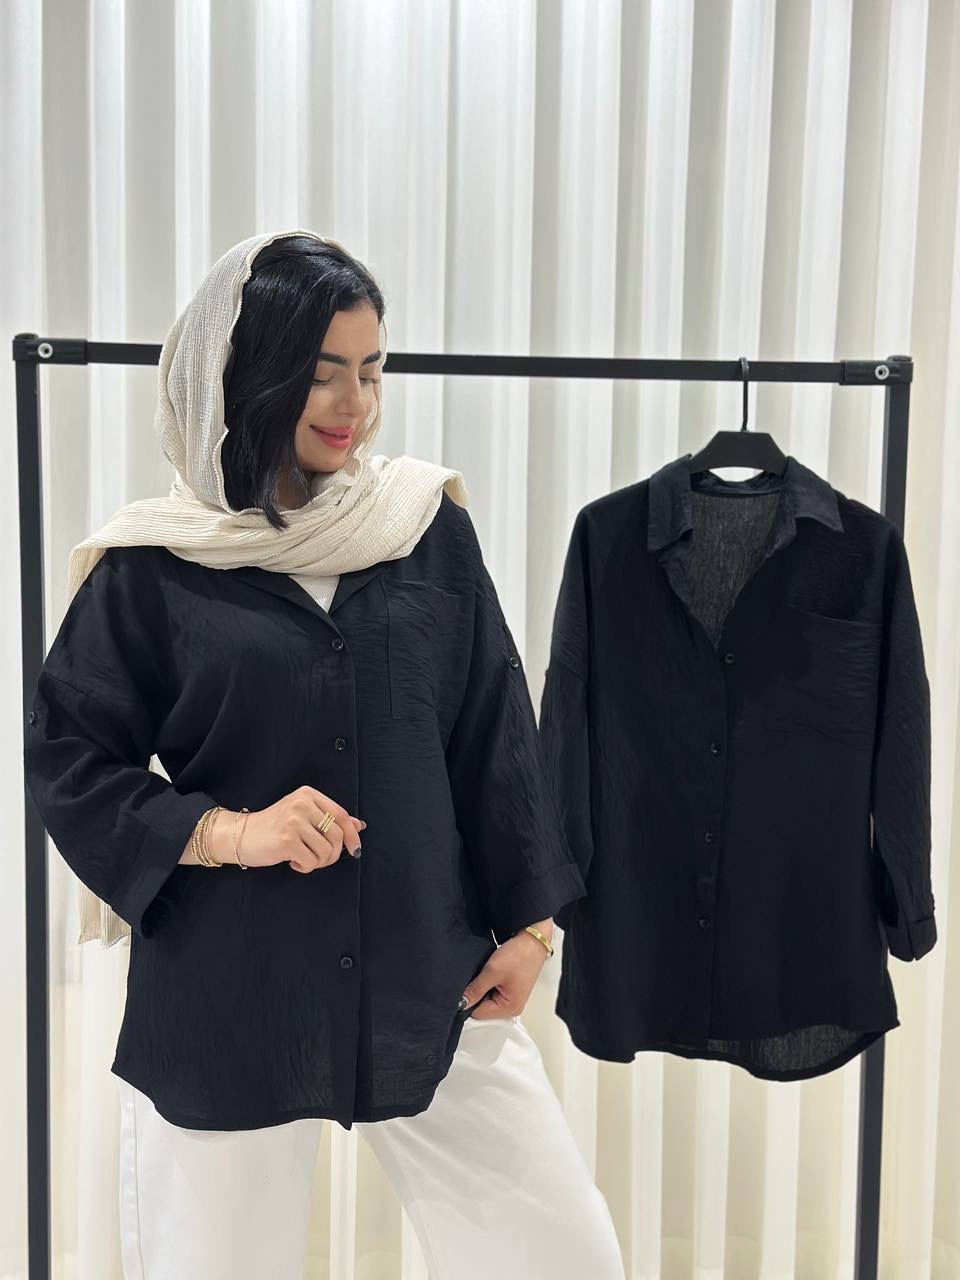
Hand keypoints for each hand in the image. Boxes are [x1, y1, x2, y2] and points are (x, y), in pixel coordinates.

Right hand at [229, 785, 364, 871]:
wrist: (240, 835)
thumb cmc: (274, 828)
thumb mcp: (303, 816)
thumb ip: (329, 819)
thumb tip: (360, 825)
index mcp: (308, 795)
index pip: (341, 815)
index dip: (352, 834)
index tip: (355, 849)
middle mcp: (302, 804)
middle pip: (337, 835)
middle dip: (334, 854)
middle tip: (320, 859)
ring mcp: (293, 822)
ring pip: (326, 851)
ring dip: (318, 862)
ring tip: (304, 859)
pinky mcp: (286, 840)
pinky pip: (311, 862)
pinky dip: (305, 867)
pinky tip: (293, 862)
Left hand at [460, 921, 553, 1019]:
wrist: (533, 940)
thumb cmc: (517, 956)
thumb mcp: (493, 971)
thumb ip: (476, 989)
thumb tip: (460, 1004)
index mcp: (509, 1008)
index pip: (479, 1013)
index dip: (469, 1001)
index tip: (465, 986)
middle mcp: (511, 1008)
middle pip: (483, 1009)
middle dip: (476, 995)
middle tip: (474, 978)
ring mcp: (512, 999)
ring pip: (487, 1000)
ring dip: (482, 988)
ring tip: (482, 975)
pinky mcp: (510, 990)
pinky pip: (493, 993)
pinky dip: (488, 984)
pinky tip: (488, 974)